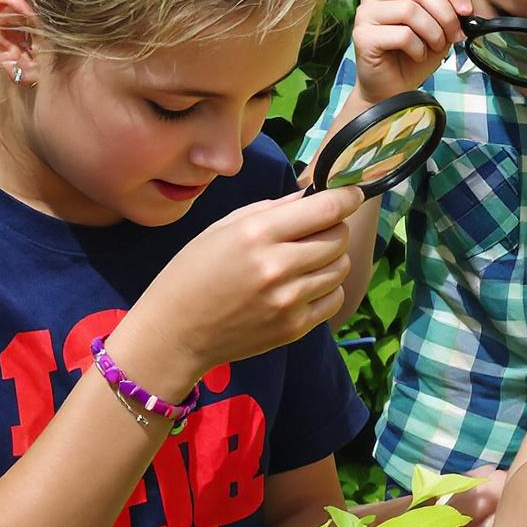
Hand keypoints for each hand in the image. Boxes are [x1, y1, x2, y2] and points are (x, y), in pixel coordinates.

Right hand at [118, 185, 361, 387]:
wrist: (174, 332)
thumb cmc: (193, 273)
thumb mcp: (223, 228)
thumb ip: (274, 209)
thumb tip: (314, 193)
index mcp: (257, 234)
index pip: (326, 208)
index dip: (347, 197)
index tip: (352, 194)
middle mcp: (277, 266)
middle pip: (339, 238)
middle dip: (334, 228)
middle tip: (317, 230)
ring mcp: (288, 300)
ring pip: (340, 268)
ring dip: (331, 259)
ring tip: (306, 260)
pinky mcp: (294, 327)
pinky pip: (334, 298)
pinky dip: (327, 288)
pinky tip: (304, 286)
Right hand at [349, 0, 471, 105]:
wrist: (394, 89)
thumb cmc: (414, 55)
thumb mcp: (438, 27)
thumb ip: (447, 9)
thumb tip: (465, 6)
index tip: (466, 10)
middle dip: (445, 14)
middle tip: (454, 36)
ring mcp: (365, 14)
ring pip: (410, 10)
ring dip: (433, 32)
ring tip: (435, 47)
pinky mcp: (362, 36)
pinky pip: (402, 34)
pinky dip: (419, 48)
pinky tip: (417, 55)